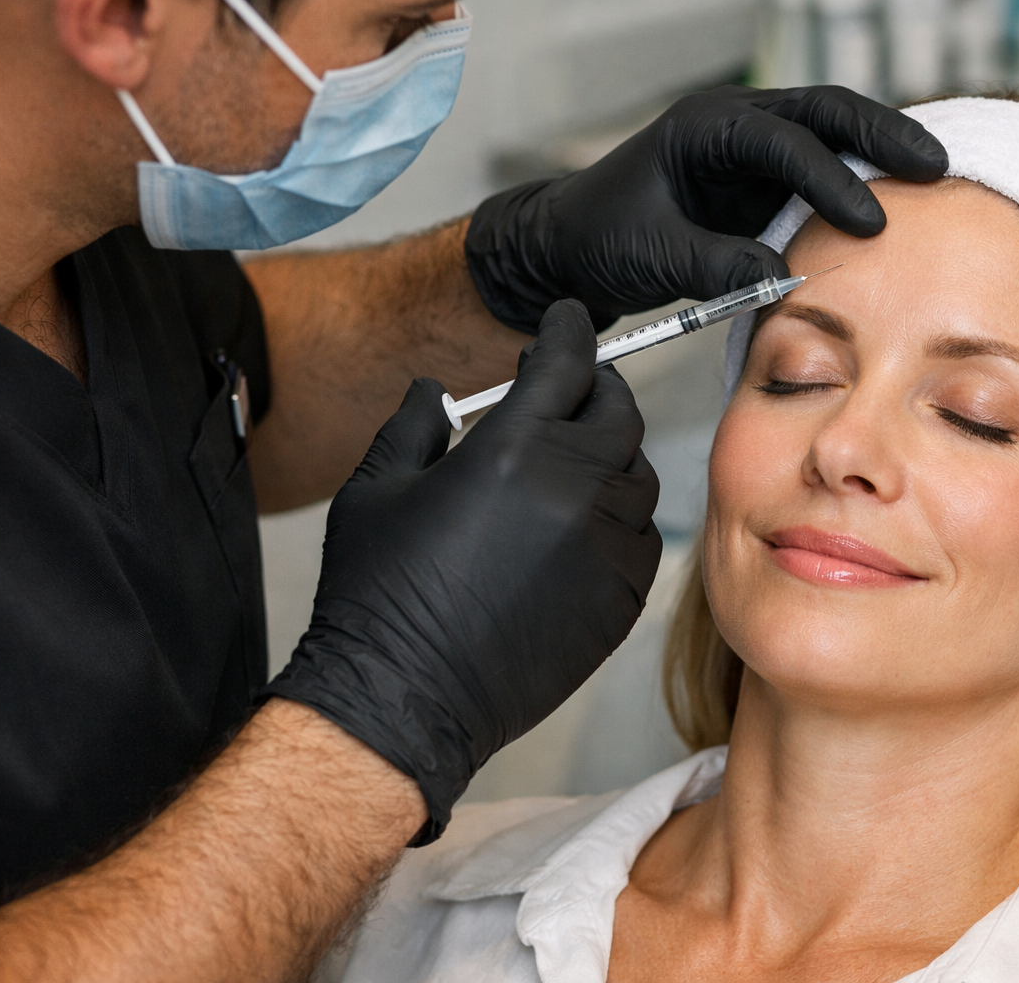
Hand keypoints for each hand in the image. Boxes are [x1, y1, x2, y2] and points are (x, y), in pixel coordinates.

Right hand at [262, 300, 661, 842]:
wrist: (406, 697)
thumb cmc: (377, 595)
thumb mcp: (375, 490)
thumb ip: (414, 424)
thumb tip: (436, 388)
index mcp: (512, 450)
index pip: (566, 361)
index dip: (568, 330)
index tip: (566, 321)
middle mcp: (574, 490)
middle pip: (617, 410)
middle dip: (596, 388)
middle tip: (572, 391)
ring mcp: (605, 546)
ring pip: (638, 473)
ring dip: (612, 455)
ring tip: (574, 463)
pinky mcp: (621, 597)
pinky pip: (643, 536)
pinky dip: (622, 518)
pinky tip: (585, 525)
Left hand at [466, 84, 949, 332]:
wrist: (573, 245)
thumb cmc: (601, 239)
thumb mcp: (653, 255)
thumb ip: (715, 265)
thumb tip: (780, 279)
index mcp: (706, 127)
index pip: (783, 140)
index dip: (830, 178)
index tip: (868, 221)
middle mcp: (738, 125)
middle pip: (825, 110)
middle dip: (882, 134)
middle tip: (935, 165)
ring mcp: (755, 152)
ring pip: (833, 133)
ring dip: (882, 153)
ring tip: (936, 176)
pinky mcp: (766, 184)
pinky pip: (824, 173)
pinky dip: (862, 183)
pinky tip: (900, 204)